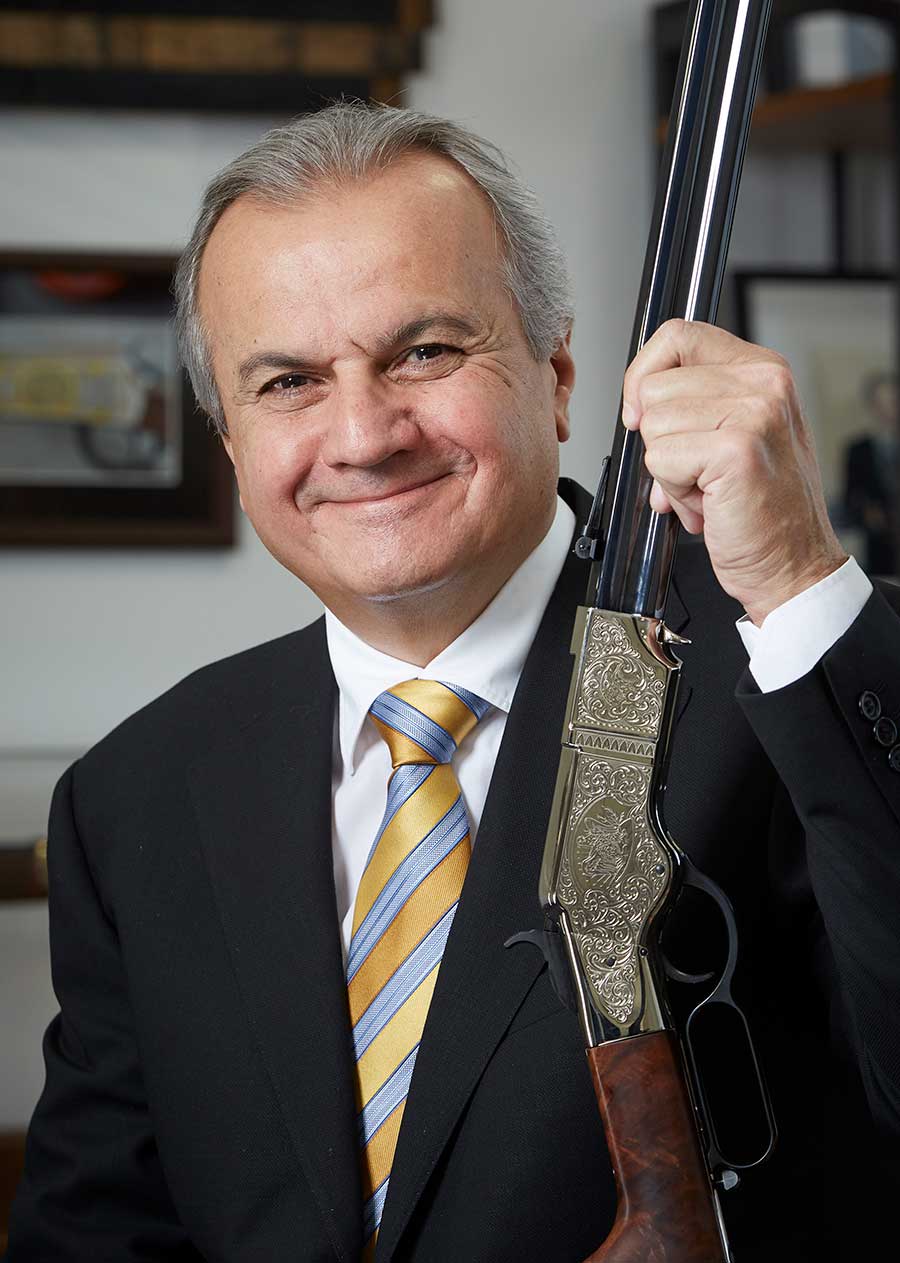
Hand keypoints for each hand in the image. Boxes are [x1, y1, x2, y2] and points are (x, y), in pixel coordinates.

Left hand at [622, 318, 846, 626]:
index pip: (677, 335)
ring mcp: (753, 413)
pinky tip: (709, 501)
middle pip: (654, 387)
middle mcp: (763, 383)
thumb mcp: (732, 436)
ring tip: (708, 488)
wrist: (792, 563)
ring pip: (652, 425)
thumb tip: (637, 403)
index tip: (642, 410)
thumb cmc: (761, 509)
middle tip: (697, 470)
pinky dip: (673, 490)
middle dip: (659, 438)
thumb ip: (694, 405)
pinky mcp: (735, 449)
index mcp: (762, 370)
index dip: (644, 375)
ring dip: (668, 469)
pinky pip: (660, 459)